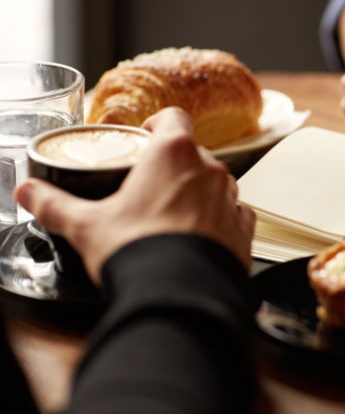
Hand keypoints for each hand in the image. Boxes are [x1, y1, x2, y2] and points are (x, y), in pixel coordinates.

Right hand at [14, 107, 254, 283]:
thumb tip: (31, 194)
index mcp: (173, 153)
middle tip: (149, 188)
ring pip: (216, 182)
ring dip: (198, 192)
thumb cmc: (140, 253)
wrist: (180, 295)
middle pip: (192, 154)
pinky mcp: (244, 230)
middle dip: (172, 166)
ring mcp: (231, 199)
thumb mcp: (86, 226)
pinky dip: (220, 219)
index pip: (172, 118)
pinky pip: (235, 214)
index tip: (144, 137)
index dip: (157, 124)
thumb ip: (56, 204)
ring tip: (173, 216)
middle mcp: (210, 170)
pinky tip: (200, 235)